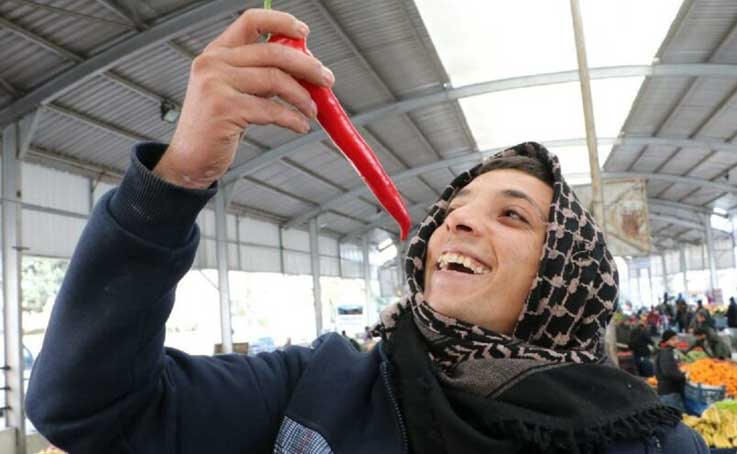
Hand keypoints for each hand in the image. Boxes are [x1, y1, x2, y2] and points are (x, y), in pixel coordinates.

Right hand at [154, 8, 334, 188]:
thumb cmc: (216, 126)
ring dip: (303, 97)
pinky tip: (300, 125)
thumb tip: (303, 68)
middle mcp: (213, 63)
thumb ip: (261, 74)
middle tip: (326, 79)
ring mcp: (216, 84)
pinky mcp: (224, 109)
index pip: (251, 21)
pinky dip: (293, 119)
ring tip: (312, 110)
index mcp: (217, 53)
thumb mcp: (236, 91)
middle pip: (273, 52)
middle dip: (307, 66)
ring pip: (276, 80)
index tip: (304, 33)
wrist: (189, 159)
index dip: (282, 22)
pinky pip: (271, 110)